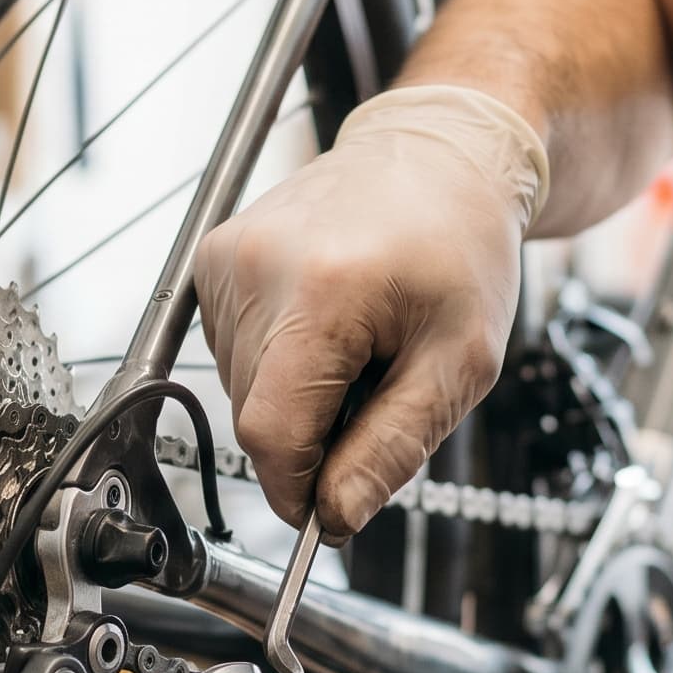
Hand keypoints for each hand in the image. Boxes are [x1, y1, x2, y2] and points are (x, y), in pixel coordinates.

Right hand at [194, 86, 548, 537]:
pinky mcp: (211, 257)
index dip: (296, 488)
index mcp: (322, 292)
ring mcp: (226, 258)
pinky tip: (324, 323)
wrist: (437, 153)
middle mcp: (256, 268)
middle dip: (312, 434)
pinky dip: (276, 360)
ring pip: (241, 389)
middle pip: (256, 415)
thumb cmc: (460, 248)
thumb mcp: (461, 362)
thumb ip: (394, 447)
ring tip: (357, 345)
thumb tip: (335, 519)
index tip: (328, 510)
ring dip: (297, 395)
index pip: (271, 433)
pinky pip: (232, 351)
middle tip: (375, 393)